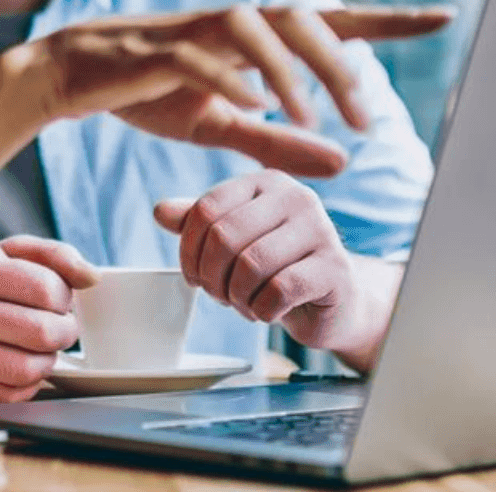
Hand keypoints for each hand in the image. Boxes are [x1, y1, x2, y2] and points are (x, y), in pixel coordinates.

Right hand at [0, 236, 96, 403]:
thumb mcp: (5, 255)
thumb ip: (53, 256)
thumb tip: (92, 277)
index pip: (45, 288)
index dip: (64, 299)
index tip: (58, 301)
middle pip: (41, 332)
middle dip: (64, 333)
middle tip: (59, 329)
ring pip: (28, 369)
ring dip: (48, 361)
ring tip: (40, 349)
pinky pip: (9, 395)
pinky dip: (27, 384)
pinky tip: (19, 367)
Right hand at [21, 4, 451, 177]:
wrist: (66, 78)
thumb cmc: (147, 94)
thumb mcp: (220, 126)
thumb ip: (278, 140)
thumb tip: (344, 163)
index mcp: (251, 39)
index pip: (329, 21)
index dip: (386, 20)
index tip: (443, 16)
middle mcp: (228, 23)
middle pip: (299, 17)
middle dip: (340, 63)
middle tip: (365, 118)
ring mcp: (190, 30)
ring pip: (253, 26)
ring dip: (290, 69)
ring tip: (311, 117)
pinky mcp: (152, 50)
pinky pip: (197, 55)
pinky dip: (229, 77)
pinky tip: (253, 104)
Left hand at [153, 171, 365, 351]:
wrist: (332, 304)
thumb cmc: (277, 269)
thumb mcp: (234, 242)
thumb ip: (199, 224)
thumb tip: (160, 211)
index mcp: (266, 182)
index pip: (206, 209)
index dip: (189, 250)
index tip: (193, 277)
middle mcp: (297, 197)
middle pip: (225, 236)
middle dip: (212, 277)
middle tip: (219, 296)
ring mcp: (322, 230)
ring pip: (251, 265)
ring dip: (236, 297)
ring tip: (244, 304)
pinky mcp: (336, 269)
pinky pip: (279, 291)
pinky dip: (262, 310)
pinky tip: (267, 312)